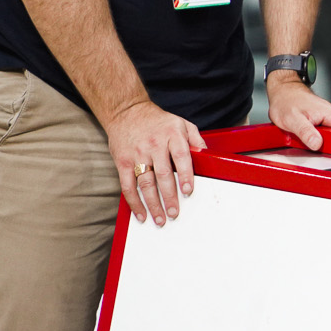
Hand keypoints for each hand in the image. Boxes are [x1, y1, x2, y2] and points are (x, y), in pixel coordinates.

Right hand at [105, 98, 204, 225]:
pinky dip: (134, 202)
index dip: (185, 175)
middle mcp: (154, 145)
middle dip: (169, 196)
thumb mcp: (182, 124)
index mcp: (172, 136)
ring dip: (152, 204)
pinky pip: (127, 185)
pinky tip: (141, 213)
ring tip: (161, 219)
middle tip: (175, 213)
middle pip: (162, 174)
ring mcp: (137, 154)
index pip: (181, 157)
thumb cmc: (158, 121)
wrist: (127, 111)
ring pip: (145, 183)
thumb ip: (196, 140)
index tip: (188, 191)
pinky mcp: (122, 161)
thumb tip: (208, 156)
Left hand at [268, 72, 330, 151]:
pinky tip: (308, 141)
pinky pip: (325, 135)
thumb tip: (317, 144)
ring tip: (311, 146)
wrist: (283, 91)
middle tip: (319, 153)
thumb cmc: (287, 101)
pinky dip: (318, 141)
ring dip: (324, 145)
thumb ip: (306, 132)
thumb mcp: (293, 119)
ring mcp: (328, 120)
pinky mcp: (322, 123)